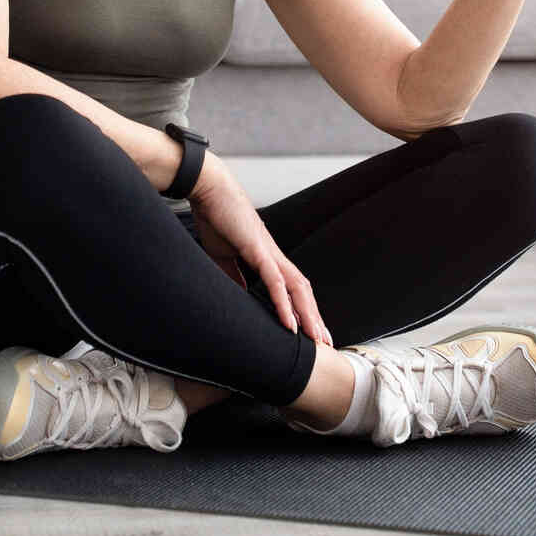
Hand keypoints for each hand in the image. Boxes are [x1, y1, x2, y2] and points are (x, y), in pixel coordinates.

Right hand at [185, 153, 333, 347]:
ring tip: (315, 339)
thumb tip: (239, 294)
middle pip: (303, 292)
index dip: (303, 312)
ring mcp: (269, 253)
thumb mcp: (224, 256)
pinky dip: (284, 303)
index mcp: (268, 259)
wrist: (210, 192)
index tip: (309, 335)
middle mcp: (275, 257)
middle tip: (324, 344)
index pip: (293, 290)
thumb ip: (234, 276)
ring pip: (297, 289)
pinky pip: (275, 281)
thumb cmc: (217, 219)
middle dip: (314, 319)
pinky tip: (290, 323)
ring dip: (307, 315)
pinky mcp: (258, 250)